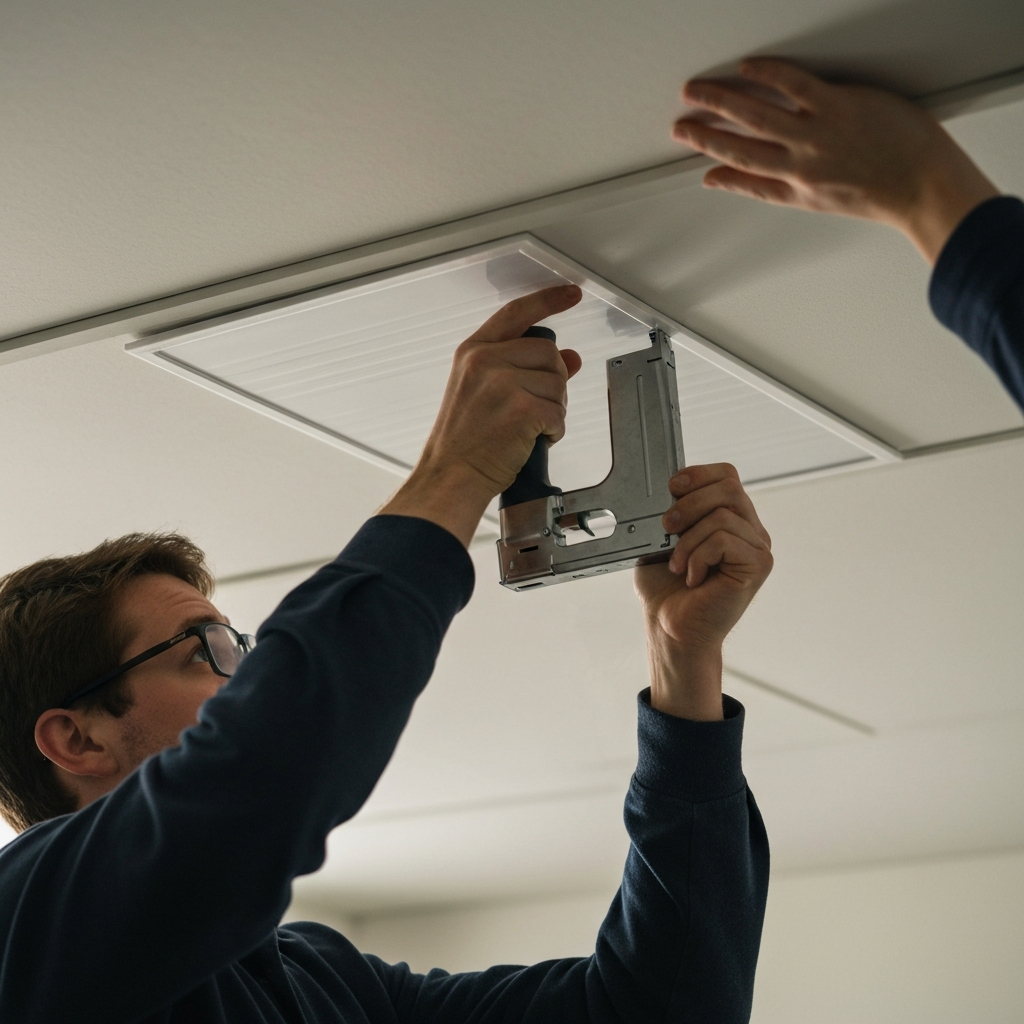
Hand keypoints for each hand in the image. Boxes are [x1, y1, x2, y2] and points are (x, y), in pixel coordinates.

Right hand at [380, 285, 582, 545]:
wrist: (450, 477)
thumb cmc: (463, 442)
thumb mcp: (485, 393)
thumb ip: (524, 368)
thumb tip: (569, 358)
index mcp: (473, 351)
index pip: (517, 313)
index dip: (548, 300)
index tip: (570, 293)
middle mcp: (486, 360)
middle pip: (548, 354)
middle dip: (552, 383)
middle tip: (532, 409)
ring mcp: (503, 383)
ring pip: (558, 385)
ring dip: (552, 410)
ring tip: (525, 428)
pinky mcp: (522, 408)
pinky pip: (559, 414)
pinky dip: (553, 432)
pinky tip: (530, 440)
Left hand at [634, 464, 772, 720]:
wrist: (670, 628)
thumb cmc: (667, 589)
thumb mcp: (662, 539)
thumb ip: (672, 511)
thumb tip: (669, 491)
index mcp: (731, 518)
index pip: (727, 475)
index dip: (699, 474)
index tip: (671, 487)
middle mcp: (750, 530)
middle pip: (728, 488)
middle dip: (689, 504)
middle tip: (667, 528)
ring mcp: (758, 548)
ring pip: (723, 516)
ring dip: (689, 540)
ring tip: (679, 565)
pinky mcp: (758, 566)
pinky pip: (724, 540)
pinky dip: (698, 556)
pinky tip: (694, 577)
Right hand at [671, 58, 998, 263]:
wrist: (926, 188)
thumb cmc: (889, 192)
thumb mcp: (830, 202)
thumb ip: (789, 192)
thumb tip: (759, 184)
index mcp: (798, 190)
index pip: (747, 179)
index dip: (719, 172)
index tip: (698, 164)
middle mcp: (799, 165)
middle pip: (739, 147)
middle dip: (703, 135)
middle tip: (679, 125)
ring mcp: (817, 136)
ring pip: (756, 116)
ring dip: (719, 101)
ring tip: (695, 92)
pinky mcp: (839, 107)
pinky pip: (794, 85)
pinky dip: (766, 75)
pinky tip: (747, 67)